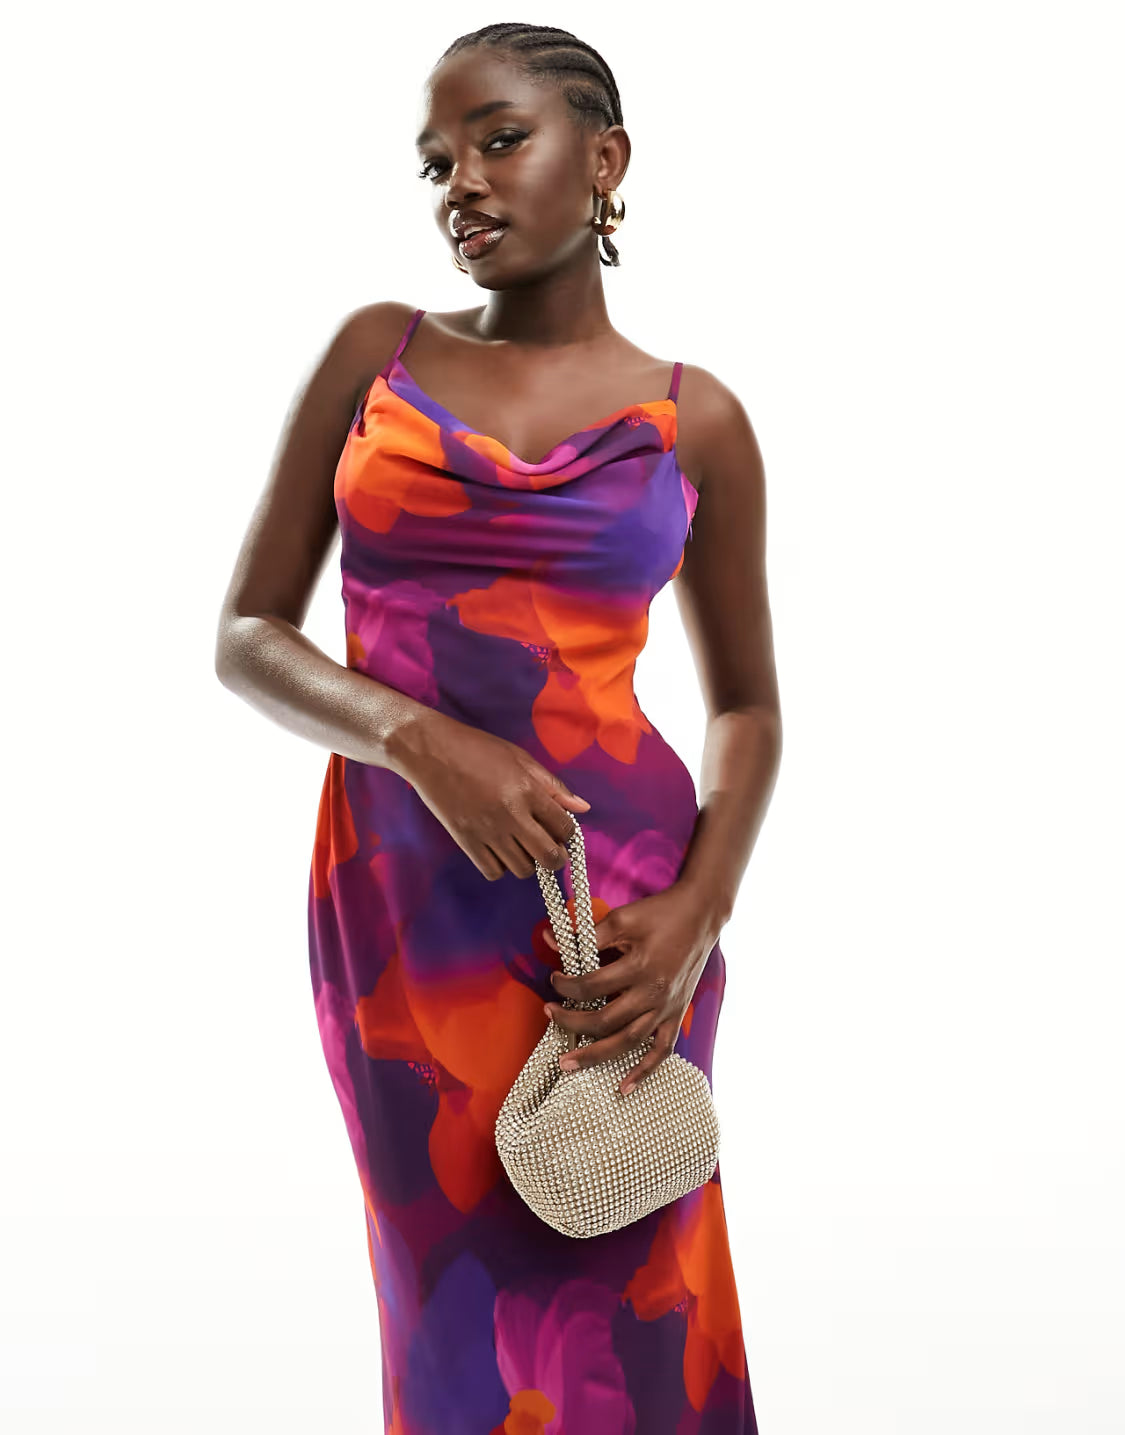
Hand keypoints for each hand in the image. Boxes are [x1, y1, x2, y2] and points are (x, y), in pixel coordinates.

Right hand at [390, 708, 588, 880]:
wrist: (430, 750)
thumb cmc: (478, 749)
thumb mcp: (520, 759)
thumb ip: (552, 786)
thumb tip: (582, 808)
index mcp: (528, 791)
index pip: (564, 827)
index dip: (568, 833)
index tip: (560, 829)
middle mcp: (511, 815)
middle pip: (549, 857)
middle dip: (555, 857)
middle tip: (548, 847)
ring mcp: (487, 832)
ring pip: (523, 869)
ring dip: (528, 862)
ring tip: (520, 846)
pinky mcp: (466, 841)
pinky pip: (494, 872)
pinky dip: (501, 866)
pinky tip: (498, 849)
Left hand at [541, 883, 719, 1096]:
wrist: (701, 915)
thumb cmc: (661, 913)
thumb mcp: (623, 918)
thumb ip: (587, 935)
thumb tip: (551, 940)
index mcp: (640, 967)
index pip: (591, 987)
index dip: (566, 986)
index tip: (554, 979)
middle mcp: (654, 994)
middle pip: (605, 1021)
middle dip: (571, 1022)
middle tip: (549, 1016)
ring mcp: (666, 1008)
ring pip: (628, 1042)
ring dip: (595, 1056)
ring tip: (568, 1064)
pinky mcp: (676, 1015)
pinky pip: (661, 1051)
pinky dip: (643, 1072)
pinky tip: (623, 1087)